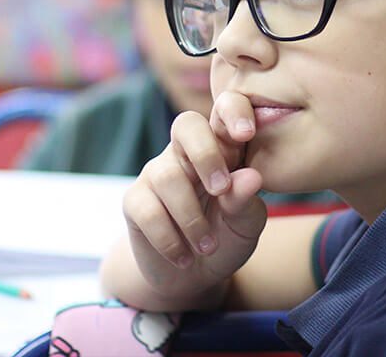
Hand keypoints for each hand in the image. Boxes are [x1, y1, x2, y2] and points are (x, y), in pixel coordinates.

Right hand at [121, 91, 267, 304]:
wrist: (193, 277)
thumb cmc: (227, 237)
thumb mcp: (246, 224)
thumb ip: (246, 202)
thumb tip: (250, 178)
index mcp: (224, 147)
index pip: (224, 109)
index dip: (233, 111)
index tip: (246, 133)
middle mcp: (188, 153)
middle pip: (186, 125)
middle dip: (205, 153)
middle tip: (221, 189)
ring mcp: (158, 173)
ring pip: (167, 176)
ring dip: (191, 217)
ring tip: (208, 246)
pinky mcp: (135, 201)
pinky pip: (147, 210)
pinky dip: (169, 239)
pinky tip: (184, 257)